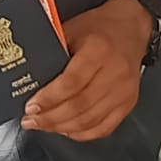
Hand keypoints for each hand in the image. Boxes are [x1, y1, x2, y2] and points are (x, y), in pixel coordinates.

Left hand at [22, 0, 150, 141]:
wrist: (131, 27)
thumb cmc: (100, 28)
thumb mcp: (72, 29)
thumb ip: (53, 51)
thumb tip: (29, 75)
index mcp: (99, 50)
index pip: (72, 83)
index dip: (49, 98)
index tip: (31, 106)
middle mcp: (115, 73)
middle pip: (79, 106)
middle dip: (50, 118)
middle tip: (31, 120)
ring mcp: (123, 91)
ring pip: (90, 120)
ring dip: (62, 128)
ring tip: (43, 126)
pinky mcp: (128, 103)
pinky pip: (104, 128)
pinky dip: (82, 133)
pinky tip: (66, 130)